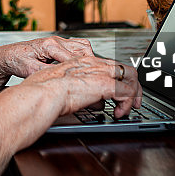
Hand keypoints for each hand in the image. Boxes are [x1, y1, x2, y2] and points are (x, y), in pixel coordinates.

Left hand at [0, 36, 94, 81]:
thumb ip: (45, 73)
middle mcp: (56, 41)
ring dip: (89, 58)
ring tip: (92, 72)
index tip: (90, 79)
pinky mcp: (59, 44)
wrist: (9, 55)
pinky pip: (78, 46)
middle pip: (83, 49)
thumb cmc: (16, 60)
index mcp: (49, 45)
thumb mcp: (29, 69)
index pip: (73, 57)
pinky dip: (84, 55)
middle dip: (91, 63)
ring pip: (83, 46)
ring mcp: (58, 41)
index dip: (83, 69)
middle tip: (96, 77)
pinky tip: (84, 66)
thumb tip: (59, 80)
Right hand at [20, 56, 141, 117]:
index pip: (108, 65)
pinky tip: (118, 113)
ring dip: (133, 94)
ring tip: (128, 109)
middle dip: (132, 86)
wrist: (41, 94)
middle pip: (124, 68)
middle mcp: (93, 63)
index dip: (116, 79)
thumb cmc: (42, 92)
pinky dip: (127, 103)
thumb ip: (75, 89)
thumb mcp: (60, 86)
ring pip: (131, 76)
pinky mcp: (105, 84)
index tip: (117, 93)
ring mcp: (99, 72)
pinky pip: (127, 91)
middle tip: (131, 103)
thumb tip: (85, 99)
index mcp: (81, 62)